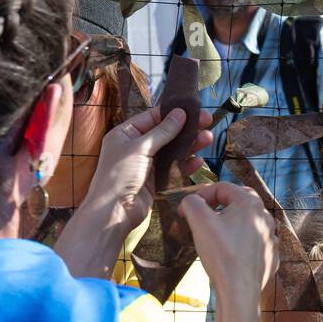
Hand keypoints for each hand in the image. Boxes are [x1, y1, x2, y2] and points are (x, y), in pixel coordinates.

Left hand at [85, 104, 213, 233]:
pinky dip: (186, 165)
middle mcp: (136, 147)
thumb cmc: (119, 176)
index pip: (152, 118)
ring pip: (172, 151)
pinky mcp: (156, 182)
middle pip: (166, 134)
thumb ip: (162, 131)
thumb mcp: (139, 148)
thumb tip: (179, 114)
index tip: (192, 109)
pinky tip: (198, 161)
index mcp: (126, 134)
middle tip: (207, 121)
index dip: (172, 113)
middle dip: (186, 129)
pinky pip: (174, 170)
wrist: (114, 212)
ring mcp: (147, 165)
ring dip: (190, 145)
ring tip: (208, 138)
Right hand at [186, 183, 276, 321]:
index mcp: (250, 203)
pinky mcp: (271, 257)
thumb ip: (192, 203)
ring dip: (231, 225)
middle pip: (238, 202)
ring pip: (247, 224)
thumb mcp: (199, 221)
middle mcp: (266, 217)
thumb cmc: (221, 255)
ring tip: (215, 237)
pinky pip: (254, 243)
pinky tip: (230, 254)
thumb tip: (190, 202)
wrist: (239, 291)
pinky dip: (241, 244)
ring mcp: (271, 238)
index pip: (222, 187)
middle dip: (218, 207)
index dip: (200, 195)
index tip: (187, 210)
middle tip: (203, 219)